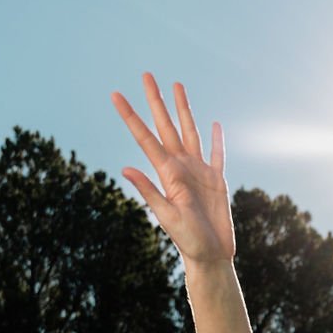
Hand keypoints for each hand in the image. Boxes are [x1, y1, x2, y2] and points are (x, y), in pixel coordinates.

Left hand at [111, 72, 235, 266]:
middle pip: (167, 126)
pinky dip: (217, 140)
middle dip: (156, 101)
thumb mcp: (167, 216)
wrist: (211, 257)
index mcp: (168, 174)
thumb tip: (125, 169)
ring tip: (177, 86)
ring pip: (191, 132)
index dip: (131, 116)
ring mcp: (200, 172)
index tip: (115, 95)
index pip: (146, 138)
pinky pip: (217, 155)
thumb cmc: (188, 241)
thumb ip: (149, 191)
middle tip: (147, 75)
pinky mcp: (217, 181)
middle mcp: (181, 167)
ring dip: (184, 110)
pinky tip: (214, 124)